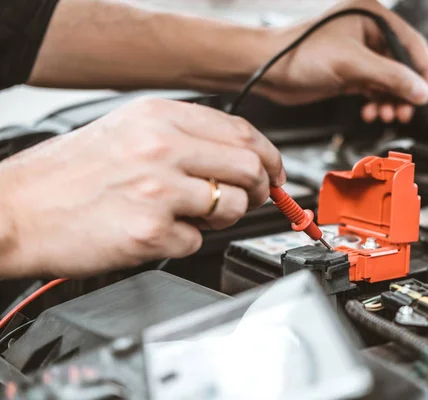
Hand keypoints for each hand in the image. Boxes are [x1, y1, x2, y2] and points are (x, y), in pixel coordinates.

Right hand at [0, 98, 284, 277]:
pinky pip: (197, 241)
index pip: (243, 132)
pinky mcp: (150, 231)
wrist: (17, 208)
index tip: (276, 173)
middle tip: (250, 199)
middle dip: (260, 188)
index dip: (270, 156)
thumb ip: (185, 137)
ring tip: (190, 216)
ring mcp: (158, 189)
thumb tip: (239, 155)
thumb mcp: (128, 130)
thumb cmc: (68, 174)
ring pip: (232, 206)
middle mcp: (162, 147)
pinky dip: (185, 241)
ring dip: (222, 218)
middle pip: (250, 167)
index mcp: (160, 117)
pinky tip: (157, 232)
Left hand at [260, 0, 427, 123]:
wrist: (269, 70)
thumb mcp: (351, 64)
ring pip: (390, 81)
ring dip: (392, 101)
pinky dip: (378, 102)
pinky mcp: (352, 73)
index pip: (413, 45)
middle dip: (406, 92)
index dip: (425, 73)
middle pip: (404, 66)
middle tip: (405, 111)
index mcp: (374, 17)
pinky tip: (372, 111)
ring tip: (386, 114)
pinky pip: (376, 89)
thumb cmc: (299, 53)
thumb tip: (421, 90)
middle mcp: (370, 33)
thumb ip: (390, 77)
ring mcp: (361, 54)